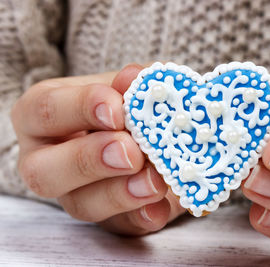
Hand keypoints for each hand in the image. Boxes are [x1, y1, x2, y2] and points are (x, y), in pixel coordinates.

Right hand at [11, 64, 184, 235]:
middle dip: (89, 161)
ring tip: (154, 182)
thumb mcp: (128, 88)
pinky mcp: (106, 219)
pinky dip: (141, 217)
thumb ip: (131, 85)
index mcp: (45, 116)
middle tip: (131, 153)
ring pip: (80, 205)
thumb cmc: (126, 106)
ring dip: (120, 194)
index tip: (116, 111)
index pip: (44, 110)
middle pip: (44, 171)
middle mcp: (48, 160)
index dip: (79, 109)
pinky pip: (118, 226)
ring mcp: (75, 194)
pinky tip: (160, 209)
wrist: (146, 135)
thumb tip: (133, 78)